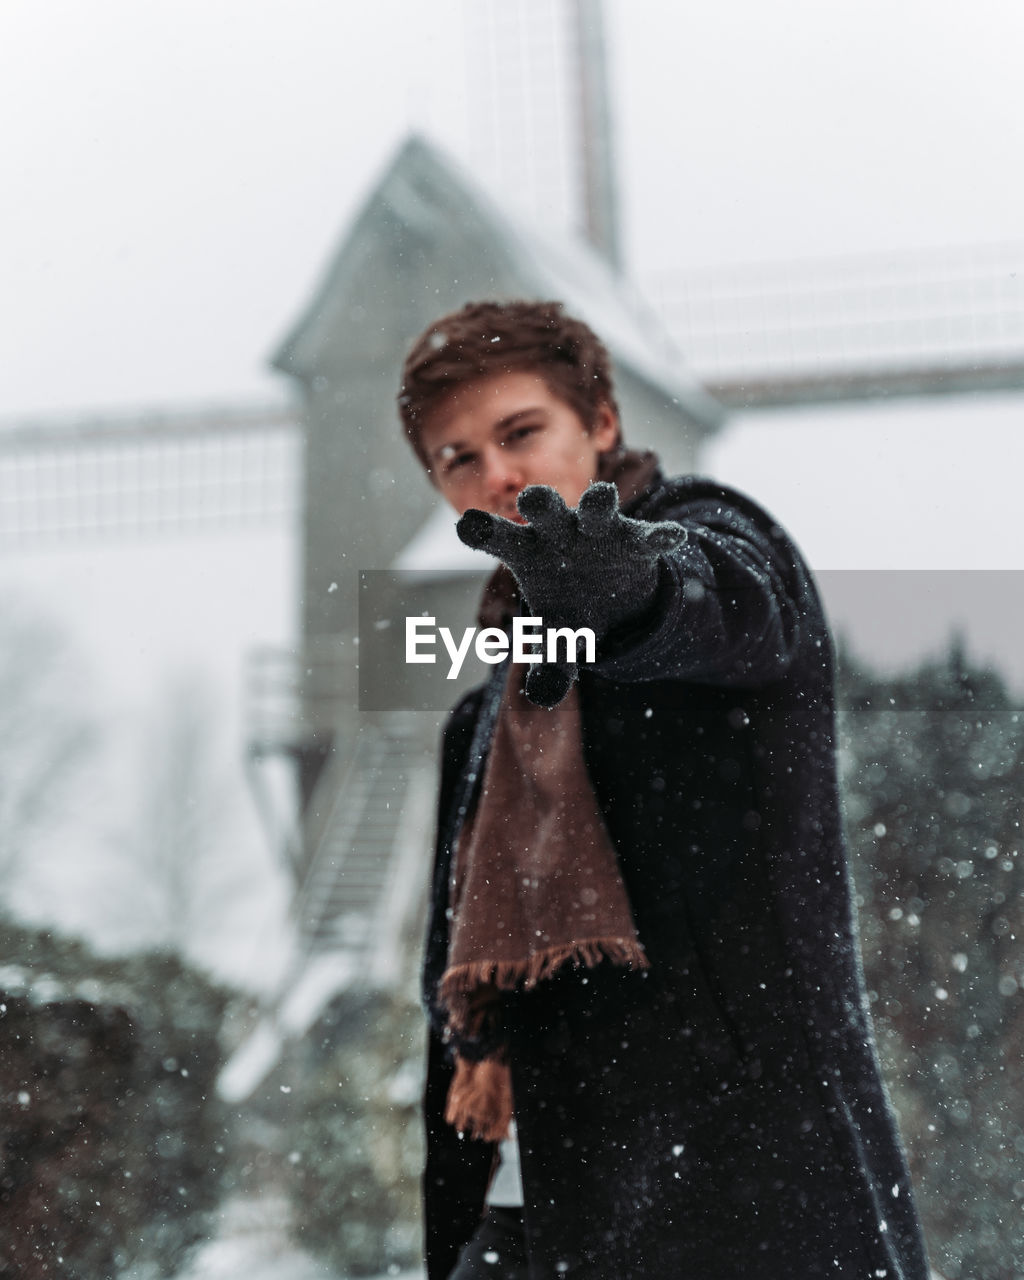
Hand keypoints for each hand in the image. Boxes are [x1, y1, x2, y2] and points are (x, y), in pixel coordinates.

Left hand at [456, 482, 686, 706]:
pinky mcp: (635, 539)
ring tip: (602, 499)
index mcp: (526, 551)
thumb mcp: (556, 639)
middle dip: (540, 502)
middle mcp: (558, 531)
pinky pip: (650, 536)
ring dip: (598, 503)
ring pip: (597, 508)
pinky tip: (672, 538)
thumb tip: (543, 698)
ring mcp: (598, 531)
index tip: (469, 527)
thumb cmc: (567, 608)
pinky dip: (661, 536)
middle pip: (544, 508)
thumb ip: (549, 667)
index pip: (496, 536)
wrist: (610, 596)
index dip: (483, 530)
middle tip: (531, 501)